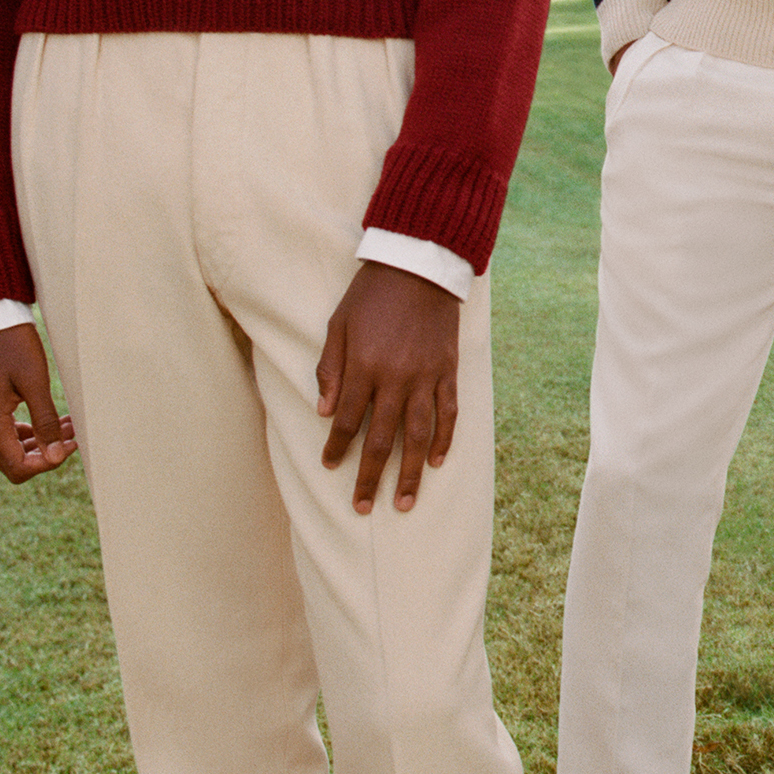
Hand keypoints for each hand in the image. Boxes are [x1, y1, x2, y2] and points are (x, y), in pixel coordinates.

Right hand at [0, 325, 78, 482]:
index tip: (71, 444)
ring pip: (9, 450)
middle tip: (72, 435)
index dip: (47, 463)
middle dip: (45, 454)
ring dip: (38, 443)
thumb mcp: (35, 382)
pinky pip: (3, 435)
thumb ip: (45, 422)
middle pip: (12, 463)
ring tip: (67, 426)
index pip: (18, 467)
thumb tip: (54, 457)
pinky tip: (49, 419)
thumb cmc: (12, 344)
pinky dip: (27, 433)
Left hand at [316, 261, 462, 513]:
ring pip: (418, 435)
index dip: (337, 447)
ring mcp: (425, 376)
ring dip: (411, 473)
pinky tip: (437, 461)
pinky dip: (444, 439)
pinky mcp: (448, 370)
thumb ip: (330, 369)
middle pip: (381, 439)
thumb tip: (325, 412)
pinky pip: (448, 413)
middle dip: (371, 477)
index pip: (347, 420)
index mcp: (364, 366)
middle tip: (363, 507)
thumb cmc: (370, 296)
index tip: (330, 466)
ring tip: (405, 502)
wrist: (419, 266)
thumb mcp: (338, 325)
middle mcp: (395, 378)